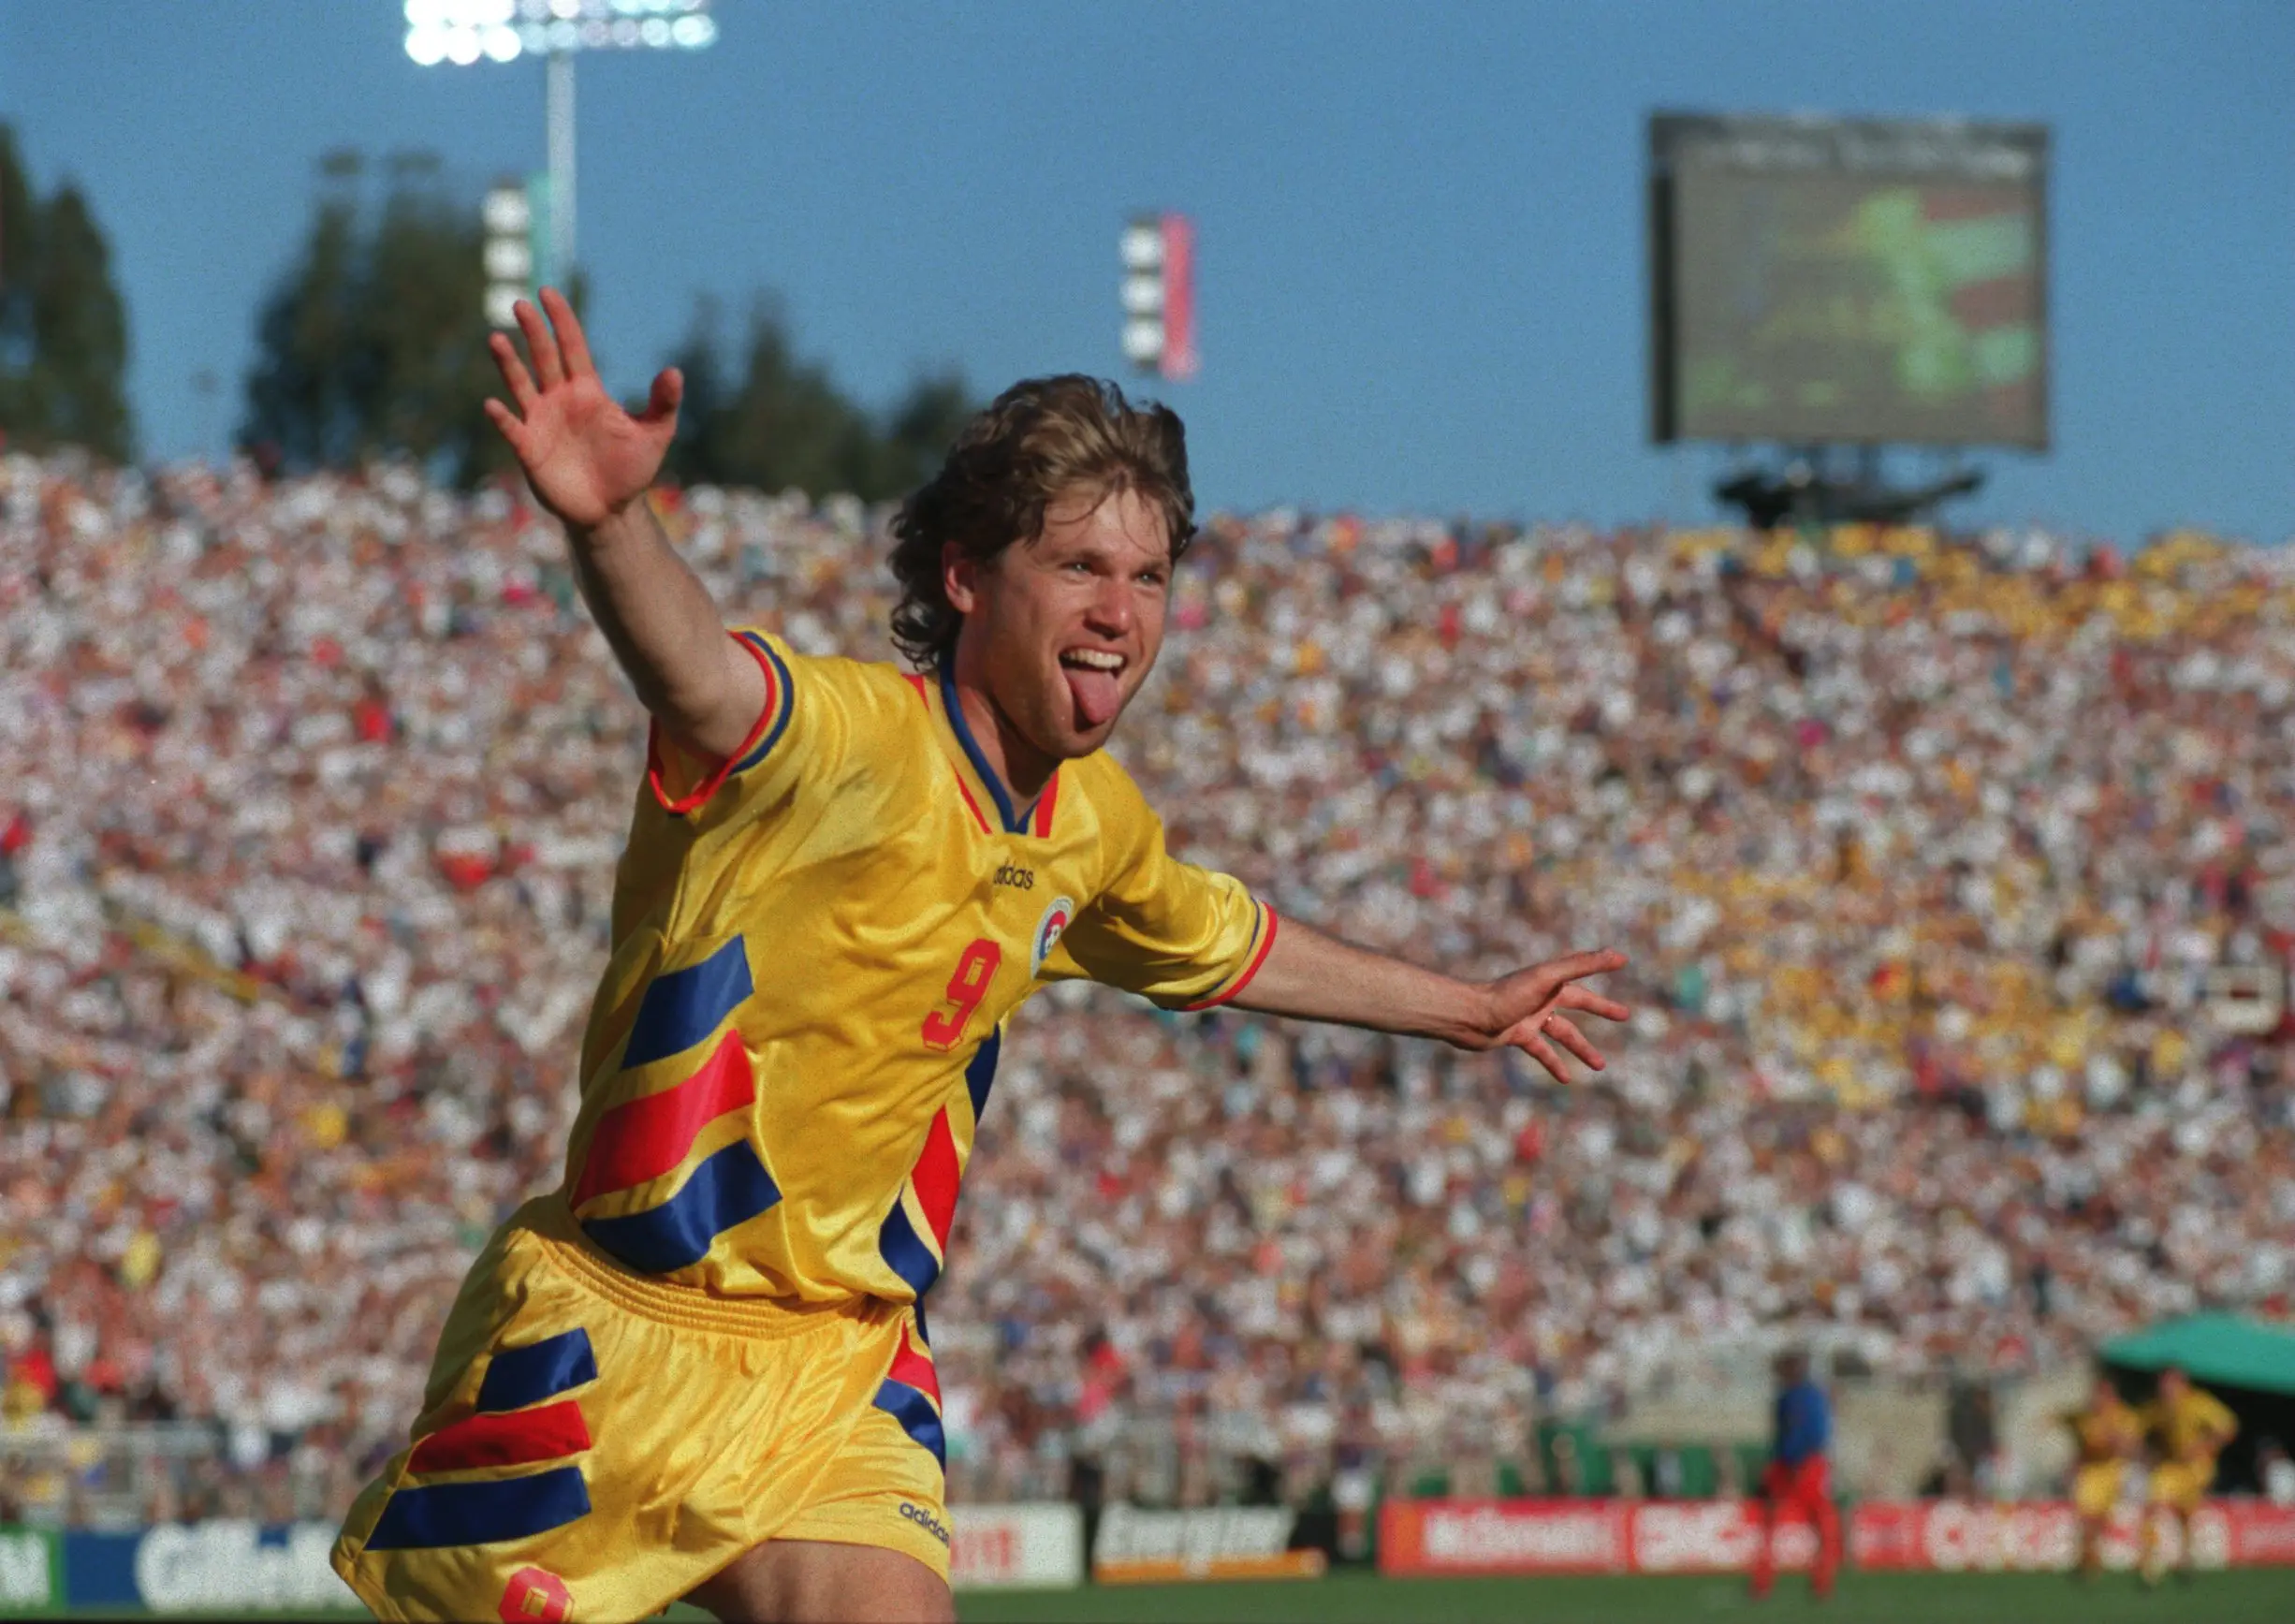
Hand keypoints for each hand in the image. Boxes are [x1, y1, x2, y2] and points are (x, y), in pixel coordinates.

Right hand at [484, 288, 681, 529]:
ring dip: (508, 364)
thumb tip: (674, 371)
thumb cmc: (631, 470)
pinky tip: (494, 405)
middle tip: (520, 303)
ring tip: (497, 339)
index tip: (548, 293)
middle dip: (533, 332)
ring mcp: (541, 422)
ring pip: (521, 386)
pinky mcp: (529, 449)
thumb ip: (663, 404)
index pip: (571, 347)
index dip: (561, 321)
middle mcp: (560, 400)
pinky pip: (512, 429)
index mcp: (587, 391)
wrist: (611, 510)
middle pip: (543, 358)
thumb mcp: (654, 435)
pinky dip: (503, 418)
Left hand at [1470, 949, 1629, 1082]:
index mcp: (1551, 980)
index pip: (1584, 972)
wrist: (1470, 1016)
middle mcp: (1542, 996)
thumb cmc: (1507, 995)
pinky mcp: (1517, 1035)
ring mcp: (1530, 1016)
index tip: (1623, 963)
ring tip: (1600, 1066)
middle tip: (1625, 1016)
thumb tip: (1618, 955)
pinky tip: (1566, 1079)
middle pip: (1579, 1003)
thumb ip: (1582, 965)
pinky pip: (1541, 1051)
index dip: (1602, 967)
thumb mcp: (1548, 978)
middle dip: (1602, 1009)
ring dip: (1582, 1048)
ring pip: (1563, 1033)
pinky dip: (1553, 1063)